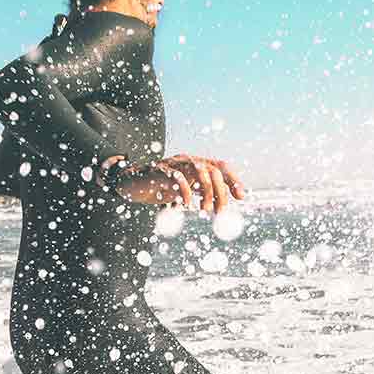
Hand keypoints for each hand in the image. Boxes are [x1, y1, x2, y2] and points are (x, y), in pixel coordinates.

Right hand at [112, 154, 245, 212]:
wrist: (133, 184)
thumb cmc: (161, 187)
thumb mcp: (186, 190)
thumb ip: (204, 192)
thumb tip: (226, 202)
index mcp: (195, 163)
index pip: (220, 165)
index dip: (232, 179)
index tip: (241, 197)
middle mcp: (187, 160)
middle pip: (212, 170)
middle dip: (220, 192)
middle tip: (220, 213)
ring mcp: (173, 163)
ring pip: (198, 170)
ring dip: (206, 191)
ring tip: (205, 210)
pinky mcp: (159, 170)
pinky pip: (177, 178)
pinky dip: (185, 192)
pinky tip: (186, 205)